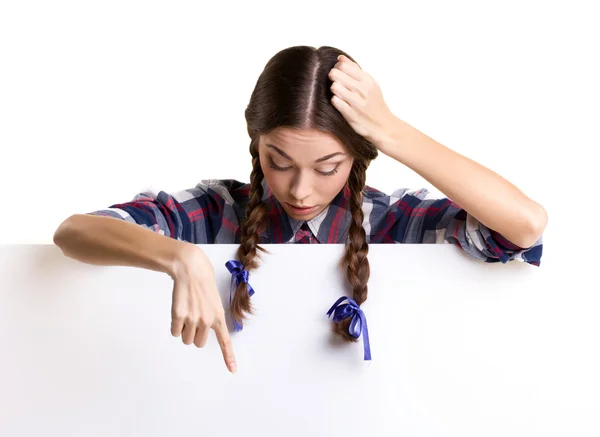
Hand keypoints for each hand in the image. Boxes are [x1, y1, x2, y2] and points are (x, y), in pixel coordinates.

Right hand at [169, 244, 236, 372]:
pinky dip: (175, 326)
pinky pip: (174, 332)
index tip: (233, 370)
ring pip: (186, 339)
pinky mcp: (178, 316)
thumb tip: (203, 334)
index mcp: (218, 317)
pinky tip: (179, 311)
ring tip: (187, 313)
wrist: (191, 270)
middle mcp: (207, 320)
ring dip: (184, 331)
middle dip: (194, 335)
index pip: (225, 341)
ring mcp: (193, 319)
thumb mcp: (214, 303)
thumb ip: (212, 320)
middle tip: (193, 319)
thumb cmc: (203, 286)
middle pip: (198, 343)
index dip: (228, 356)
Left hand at [329, 55, 397, 153]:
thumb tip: (340, 58)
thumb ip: (354, 70)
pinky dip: (336, 102)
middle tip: (337, 84)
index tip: (339, 74)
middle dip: (333, 78)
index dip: (337, 68)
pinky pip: (335, 101)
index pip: (343, 65)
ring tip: (340, 94)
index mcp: (368, 80)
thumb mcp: (369, 84)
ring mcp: (357, 102)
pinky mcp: (351, 114)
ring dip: (334, 90)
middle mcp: (363, 90)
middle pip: (336, 74)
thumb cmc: (374, 103)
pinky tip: (341, 104)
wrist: (383, 126)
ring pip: (335, 87)